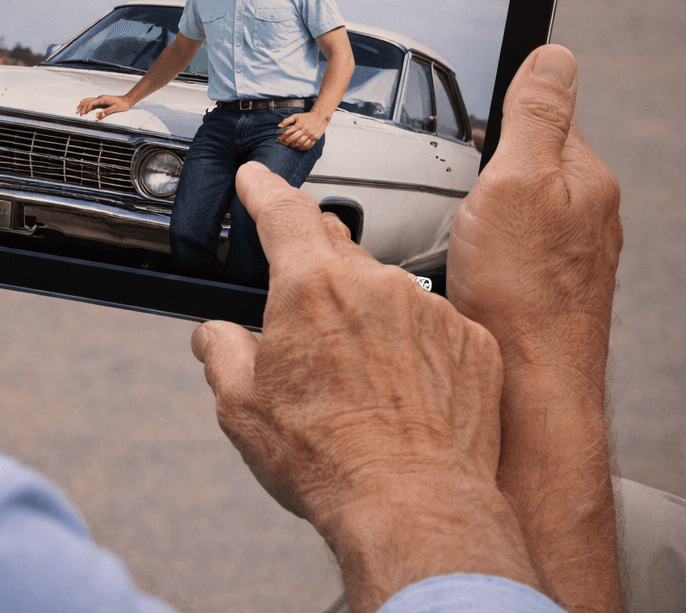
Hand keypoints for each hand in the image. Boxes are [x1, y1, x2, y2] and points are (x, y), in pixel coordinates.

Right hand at [76, 94, 131, 118]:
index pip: (91, 104)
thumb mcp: (115, 108)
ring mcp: (101, 98)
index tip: (82, 114)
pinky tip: (86, 104)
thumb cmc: (122, 104)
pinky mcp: (103, 100)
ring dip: (83, 104)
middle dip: (83, 107)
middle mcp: (101, 98)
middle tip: (78, 112)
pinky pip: (93, 100)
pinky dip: (88, 102)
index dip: (86, 109)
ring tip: (78, 107)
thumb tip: (98, 115)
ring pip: (90, 100)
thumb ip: (106, 112)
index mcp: (103, 99)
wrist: (127, 100)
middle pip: (89, 101)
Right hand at [193, 162, 541, 612]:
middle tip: (298, 291)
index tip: (255, 179)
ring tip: (353, 370)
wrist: (415, 506)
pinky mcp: (470, 342)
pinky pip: (433, 323)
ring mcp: (430, 311)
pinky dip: (412, 342)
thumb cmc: (332, 461)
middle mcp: (374, 286)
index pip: (283, 212)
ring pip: (387, 288)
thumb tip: (215, 336)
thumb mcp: (241, 407)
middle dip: (311, 257)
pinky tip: (399, 386)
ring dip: (365, 310)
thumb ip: (221, 352)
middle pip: (336, 244)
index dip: (263, 189)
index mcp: (310, 288)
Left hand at [275, 109, 328, 149]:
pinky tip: (300, 147)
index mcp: (299, 124)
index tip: (279, 139)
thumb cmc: (307, 116)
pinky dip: (303, 148)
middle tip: (285, 143)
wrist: (320, 116)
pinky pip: (308, 145)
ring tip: (292, 145)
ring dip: (295, 145)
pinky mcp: (315, 138)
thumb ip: (287, 120)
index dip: (283, 136)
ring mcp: (310, 135)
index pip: (289, 132)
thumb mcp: (296, 116)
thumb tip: (279, 126)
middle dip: (288, 142)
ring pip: (301, 143)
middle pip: (294, 138)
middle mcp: (304, 130)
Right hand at [448, 45, 623, 612]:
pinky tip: (454, 272)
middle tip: (450, 192)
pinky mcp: (532, 292)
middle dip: (475, 170)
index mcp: (584, 178)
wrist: (526, 388)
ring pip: (502, 212)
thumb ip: (535, 115)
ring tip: (450, 236)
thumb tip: (555, 54)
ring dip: (469, 216)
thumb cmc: (524, 295)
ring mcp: (559, 258)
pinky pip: (493, 254)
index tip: (465, 132)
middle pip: (516, 165)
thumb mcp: (519, 180)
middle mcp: (582, 216)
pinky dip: (467, 255)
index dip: (492, 117)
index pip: (539, 116)